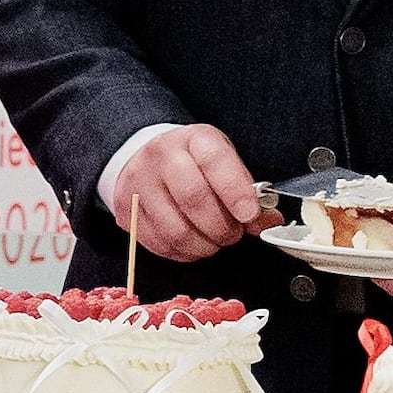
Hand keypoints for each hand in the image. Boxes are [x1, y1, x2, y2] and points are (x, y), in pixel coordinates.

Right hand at [104, 125, 262, 263]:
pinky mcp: (125, 212)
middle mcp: (161, 157)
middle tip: (233, 233)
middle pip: (193, 199)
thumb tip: (268, 221)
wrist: (144, 158)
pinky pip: (160, 245)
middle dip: (222, 227)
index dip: (235, 192)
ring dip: (204, 246)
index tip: (250, 215)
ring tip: (214, 241)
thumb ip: (246, 191)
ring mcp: (138, 184)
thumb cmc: (191, 163)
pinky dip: (184, 253)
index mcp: (192, 139)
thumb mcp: (223, 163)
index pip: (214, 161)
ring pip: (176, 230)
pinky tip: (193, 244)